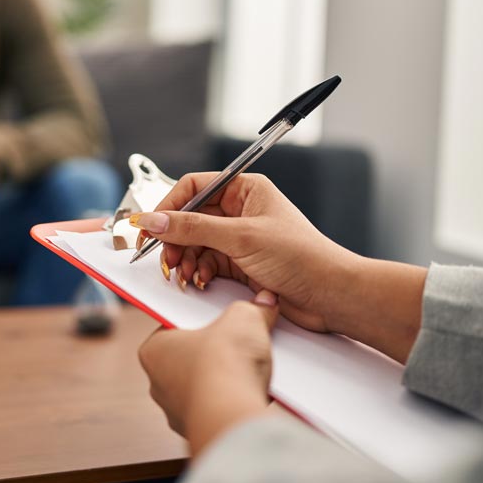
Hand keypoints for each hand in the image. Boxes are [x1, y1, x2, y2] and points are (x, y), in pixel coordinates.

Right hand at [132, 173, 426, 362]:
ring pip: (195, 243)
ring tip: (183, 274)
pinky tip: (198, 282)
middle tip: (163, 256)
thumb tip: (154, 220)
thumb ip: (193, 228)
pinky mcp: (240, 265)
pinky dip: (198, 272)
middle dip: (175, 238)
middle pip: (190, 217)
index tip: (150, 225)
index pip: (195, 187)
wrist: (331, 296)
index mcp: (246, 190)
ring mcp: (239, 239)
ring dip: (185, 258)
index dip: (170, 205)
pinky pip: (206, 263)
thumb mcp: (241, 238)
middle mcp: (241, 211)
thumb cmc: (302, 257)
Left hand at [139, 294, 278, 455]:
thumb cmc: (224, 362)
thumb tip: (264, 303)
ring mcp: (176, 412)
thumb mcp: (243, 318)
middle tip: (238, 343)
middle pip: (190, 359)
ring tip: (250, 369)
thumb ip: (252, 308)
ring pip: (203, 387)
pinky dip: (232, 402)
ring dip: (224, 380)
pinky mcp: (199, 432)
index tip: (221, 320)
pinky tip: (251, 392)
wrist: (234, 413)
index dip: (201, 322)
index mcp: (153, 350)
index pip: (175, 328)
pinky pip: (217, 410)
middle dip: (213, 353)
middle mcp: (157, 384)